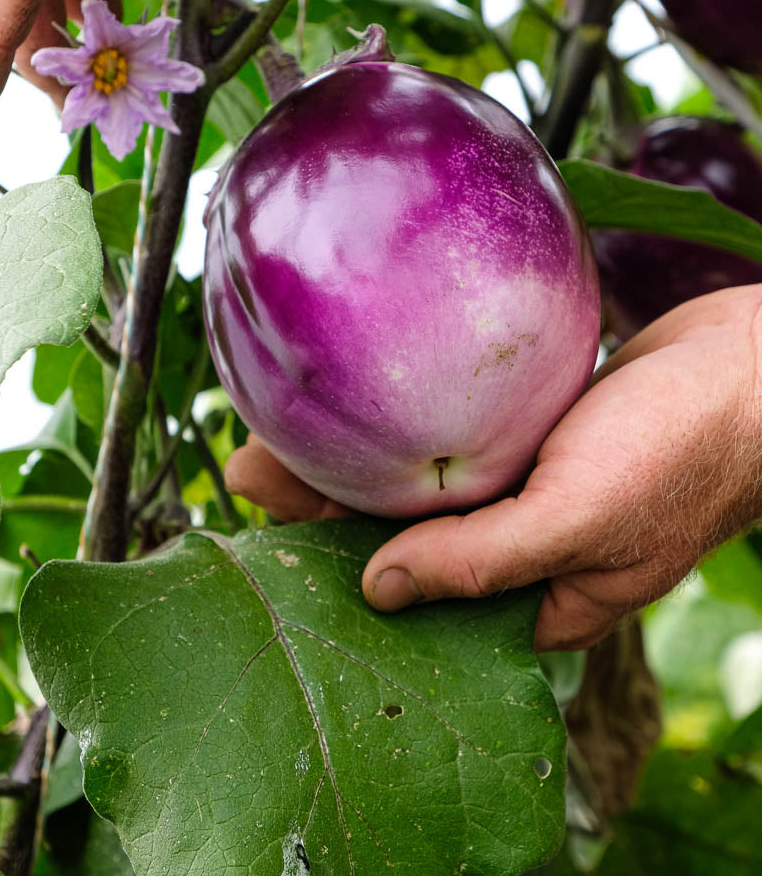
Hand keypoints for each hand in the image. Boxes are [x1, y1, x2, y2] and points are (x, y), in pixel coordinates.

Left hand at [226, 285, 761, 650]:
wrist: (753, 366)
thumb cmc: (685, 449)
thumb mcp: (580, 519)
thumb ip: (479, 560)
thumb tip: (375, 589)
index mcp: (541, 596)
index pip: (420, 597)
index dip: (339, 568)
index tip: (266, 539)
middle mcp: (529, 547)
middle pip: (408, 532)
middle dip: (328, 505)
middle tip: (251, 468)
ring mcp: (532, 485)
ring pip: (429, 479)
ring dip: (358, 457)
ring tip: (275, 434)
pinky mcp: (537, 431)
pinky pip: (460, 434)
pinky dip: (411, 422)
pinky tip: (359, 402)